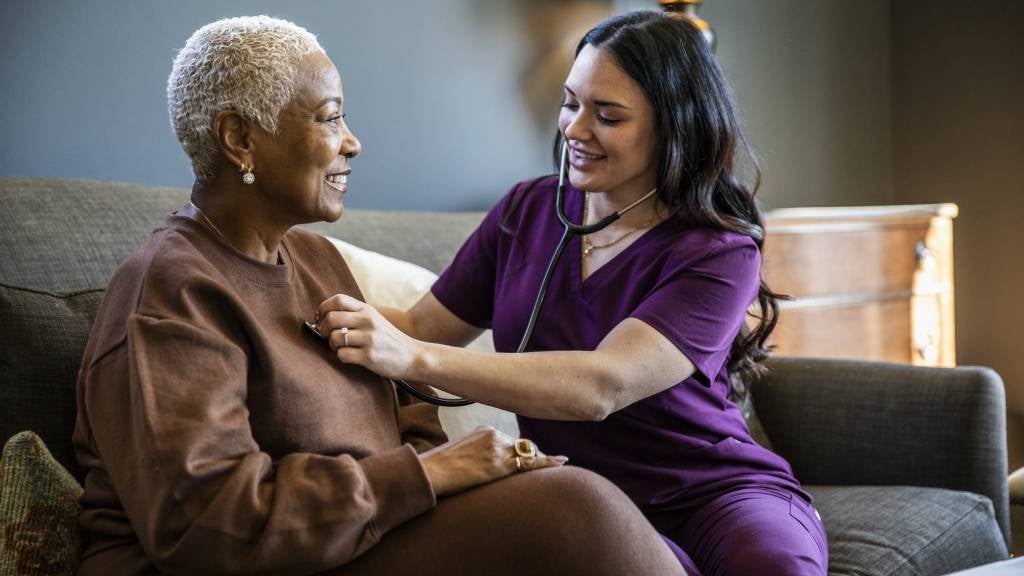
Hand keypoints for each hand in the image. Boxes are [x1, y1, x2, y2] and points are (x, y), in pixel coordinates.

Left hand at [316, 294, 419, 379]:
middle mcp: (368, 321)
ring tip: (340, 347)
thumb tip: (324, 316)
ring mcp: (369, 339)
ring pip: (334, 338)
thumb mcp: (374, 319)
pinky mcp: (369, 356)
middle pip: (331, 318)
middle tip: (327, 335)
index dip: (323, 308)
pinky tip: (349, 357)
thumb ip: (354, 314)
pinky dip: (341, 357)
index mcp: (367, 309)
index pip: (338, 299)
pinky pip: (342, 355)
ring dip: (332, 345)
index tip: (321, 318)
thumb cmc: (388, 339)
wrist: (413, 356)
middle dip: (323, 328)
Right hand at [419, 426, 568, 496]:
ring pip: (528, 453)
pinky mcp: (500, 465)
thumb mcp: (459, 452)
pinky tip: (562, 461)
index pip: (509, 439)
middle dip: (531, 455)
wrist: (430, 473)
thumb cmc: (439, 467)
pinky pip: (531, 463)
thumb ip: (475, 452)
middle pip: (521, 445)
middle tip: (548, 462)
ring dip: (541, 460)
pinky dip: (548, 461)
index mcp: (484, 429)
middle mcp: (494, 435)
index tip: (527, 453)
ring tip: (556, 463)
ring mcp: (498, 449)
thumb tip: (478, 464)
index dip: (520, 449)